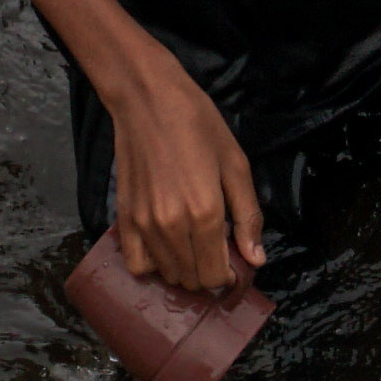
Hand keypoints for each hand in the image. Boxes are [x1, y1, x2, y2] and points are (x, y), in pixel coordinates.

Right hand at [108, 64, 263, 294]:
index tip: (235, 262)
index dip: (230, 276)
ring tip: (193, 244)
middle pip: (193, 279)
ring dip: (184, 269)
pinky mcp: (124, 218)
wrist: (148, 101)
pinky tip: (165, 247)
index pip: (216, 275)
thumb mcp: (235, 164)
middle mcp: (172, 226)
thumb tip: (256, 259)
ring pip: (168, 274)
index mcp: (205, 213)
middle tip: (216, 249)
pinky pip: (136, 264)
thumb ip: (247, 215)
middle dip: (209, 272)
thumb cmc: (199, 126)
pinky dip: (152, 264)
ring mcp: (144, 225)